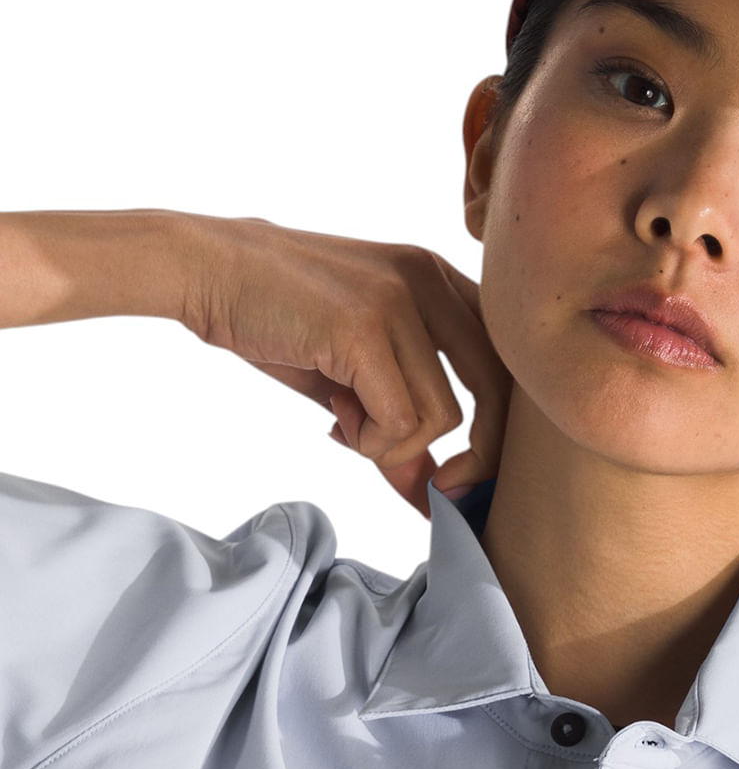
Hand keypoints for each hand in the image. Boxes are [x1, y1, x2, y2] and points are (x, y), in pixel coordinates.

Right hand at [178, 214, 509, 517]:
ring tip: (346, 425)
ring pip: (443, 417)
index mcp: (438, 279)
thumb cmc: (275, 320)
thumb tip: (432, 499)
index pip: (506, 361)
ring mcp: (400, 300)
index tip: (467, 474)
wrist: (201, 268)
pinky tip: (335, 421)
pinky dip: (370, 442)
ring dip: (393, 445)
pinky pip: (400, 421)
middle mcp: (430, 280)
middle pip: (498, 391)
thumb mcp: (351, 376)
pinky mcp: (366, 327)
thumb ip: (399, 427)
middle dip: (479, 457)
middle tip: (441, 489)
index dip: (499, 427)